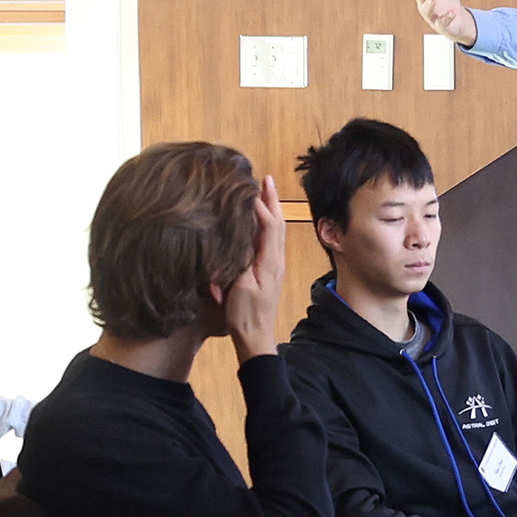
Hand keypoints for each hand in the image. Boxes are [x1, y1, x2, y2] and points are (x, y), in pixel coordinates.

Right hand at [221, 175, 292, 358]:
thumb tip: (242, 235)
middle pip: (277, 223)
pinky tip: (260, 220)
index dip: (260, 205)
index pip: (268, 225)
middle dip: (271, 200)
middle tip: (265, 179)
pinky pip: (270, 239)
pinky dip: (267, 223)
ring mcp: (273, 265)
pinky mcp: (268, 270)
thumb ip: (242, 259)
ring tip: (264, 192)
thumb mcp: (240, 286)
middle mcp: (275, 260)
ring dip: (271, 208)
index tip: (250, 186)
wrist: (254, 337)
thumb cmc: (244, 314)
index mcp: (269, 261)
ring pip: (276, 230)